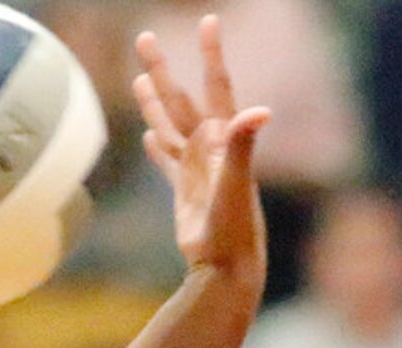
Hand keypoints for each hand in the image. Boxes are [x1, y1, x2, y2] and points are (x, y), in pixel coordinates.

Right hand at [133, 14, 269, 274]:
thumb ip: (243, 143)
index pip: (217, 87)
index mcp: (223, 141)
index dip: (211, 54)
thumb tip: (261, 110)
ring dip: (156, 103)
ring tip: (140, 78)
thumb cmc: (234, 229)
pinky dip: (158, 148)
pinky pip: (168, 163)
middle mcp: (211, 151)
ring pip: (171, 127)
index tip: (208, 21)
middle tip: (143, 37)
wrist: (226, 270)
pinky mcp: (185, 194)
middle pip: (182, 101)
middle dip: (163, 70)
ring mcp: (197, 171)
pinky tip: (149, 136)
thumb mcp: (236, 182)